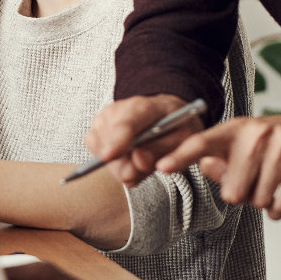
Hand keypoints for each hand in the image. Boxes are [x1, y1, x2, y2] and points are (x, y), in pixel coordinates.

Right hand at [85, 95, 200, 189]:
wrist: (165, 114)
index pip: (126, 124)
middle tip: (139, 172)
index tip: (108, 156)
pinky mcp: (96, 128)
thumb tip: (139, 162)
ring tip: (140, 161)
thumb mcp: (184, 139)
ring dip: (119, 165)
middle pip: (110, 142)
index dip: (116, 141)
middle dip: (122, 165)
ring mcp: (104, 118)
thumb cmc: (176, 126)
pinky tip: (127, 159)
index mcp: (144, 107)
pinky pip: (96, 152)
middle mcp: (118, 109)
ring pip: (101, 151)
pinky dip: (111, 163)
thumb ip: (164, 152)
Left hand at [156, 112, 280, 219]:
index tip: (161, 167)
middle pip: (233, 192)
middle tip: (251, 180)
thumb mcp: (236, 147)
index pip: (201, 144)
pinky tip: (280, 197)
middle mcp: (256, 132)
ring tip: (269, 182)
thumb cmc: (265, 145)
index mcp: (232, 129)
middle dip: (242, 195)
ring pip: (259, 200)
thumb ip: (216, 162)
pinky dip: (278, 209)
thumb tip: (206, 166)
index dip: (180, 157)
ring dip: (262, 200)